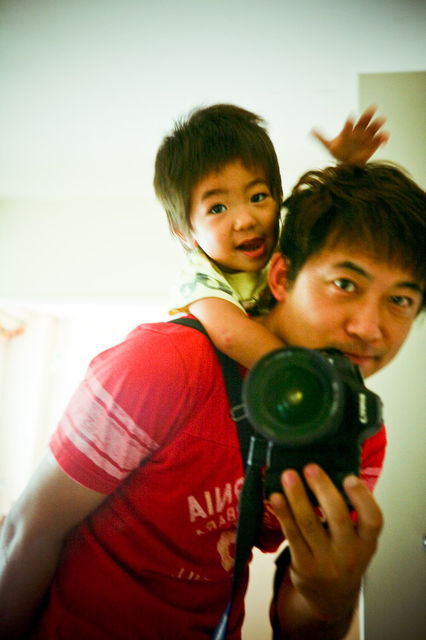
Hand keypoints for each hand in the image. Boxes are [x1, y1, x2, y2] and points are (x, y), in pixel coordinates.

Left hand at [270, 465, 382, 622]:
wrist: (330, 597)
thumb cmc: (343, 555)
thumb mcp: (357, 541)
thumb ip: (350, 514)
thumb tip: (328, 470)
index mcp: (367, 543)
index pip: (373, 520)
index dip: (362, 498)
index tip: (349, 477)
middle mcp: (349, 554)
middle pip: (338, 517)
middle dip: (323, 489)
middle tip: (310, 467)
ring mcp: (326, 562)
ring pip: (309, 524)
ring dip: (297, 497)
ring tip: (288, 475)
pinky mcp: (304, 566)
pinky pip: (291, 535)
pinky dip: (283, 514)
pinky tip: (276, 498)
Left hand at [311, 105, 388, 165]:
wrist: (348, 164)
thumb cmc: (339, 153)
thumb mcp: (329, 146)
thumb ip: (321, 138)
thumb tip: (310, 131)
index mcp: (349, 130)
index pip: (349, 124)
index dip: (349, 122)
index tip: (350, 119)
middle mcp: (359, 131)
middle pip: (365, 121)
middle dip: (369, 114)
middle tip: (373, 107)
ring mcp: (368, 137)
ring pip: (375, 127)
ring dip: (379, 123)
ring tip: (382, 119)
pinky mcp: (375, 144)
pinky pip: (381, 139)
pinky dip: (384, 138)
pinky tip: (384, 139)